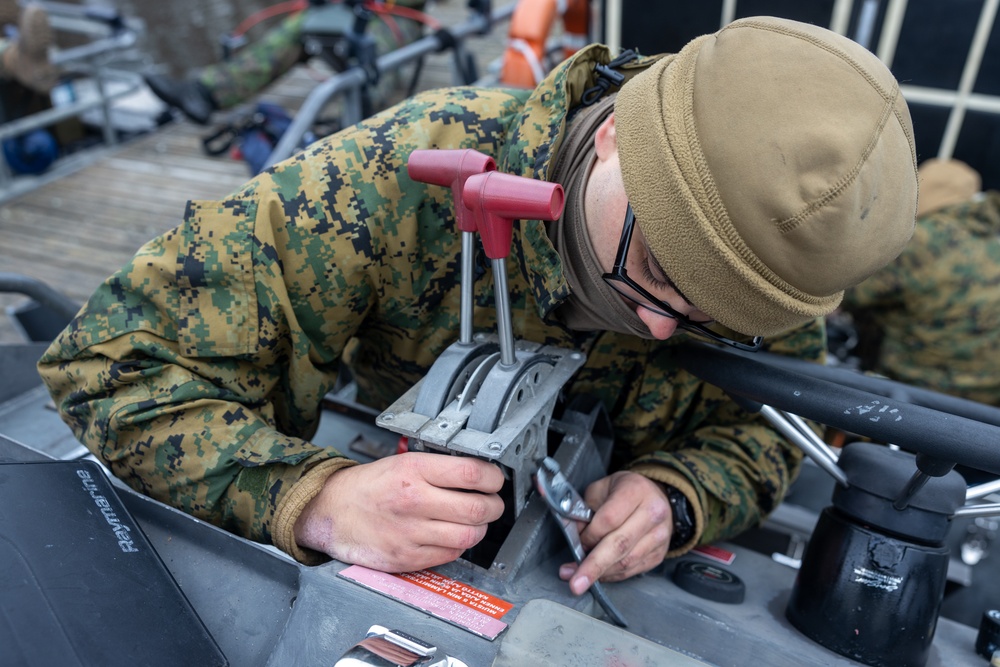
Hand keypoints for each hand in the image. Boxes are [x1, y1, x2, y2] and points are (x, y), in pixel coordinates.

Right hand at [293, 452, 504, 571]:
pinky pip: (450, 555)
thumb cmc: (368, 486)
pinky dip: (459, 546)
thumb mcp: (402, 461)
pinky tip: (452, 535)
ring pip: (469, 536)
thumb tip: (479, 472)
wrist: (331, 512)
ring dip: (480, 528)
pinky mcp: (407, 557)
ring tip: (475, 520)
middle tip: (492, 502)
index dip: (494, 477)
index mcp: (413, 471)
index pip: (471, 473)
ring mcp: (410, 533)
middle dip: (494, 506)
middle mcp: (413, 501)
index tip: (496, 479)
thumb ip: (439, 467)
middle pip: (477, 508)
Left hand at [558, 471, 671, 594]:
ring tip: (579, 578)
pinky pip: (632, 570)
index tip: (575, 544)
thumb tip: (573, 536)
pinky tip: (598, 575)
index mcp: (636, 492)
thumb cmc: (623, 491)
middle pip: (619, 545)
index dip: (589, 536)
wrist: (655, 496)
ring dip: (600, 574)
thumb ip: (584, 510)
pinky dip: (612, 575)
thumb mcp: (600, 489)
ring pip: (626, 562)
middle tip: (575, 583)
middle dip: (593, 566)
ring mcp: (659, 536)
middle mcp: (652, 514)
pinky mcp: (658, 554)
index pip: (609, 520)